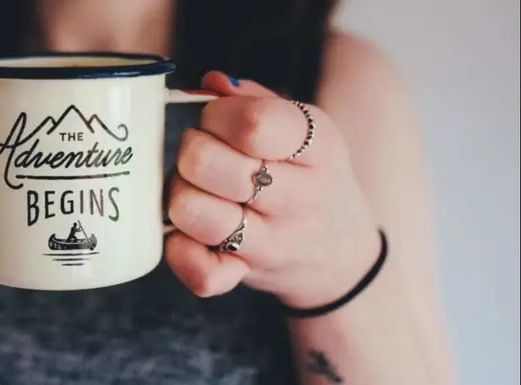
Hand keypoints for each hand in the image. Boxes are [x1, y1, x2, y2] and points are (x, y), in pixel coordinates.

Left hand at [165, 71, 381, 307]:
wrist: (341, 253)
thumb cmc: (308, 178)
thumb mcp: (302, 130)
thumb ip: (253, 100)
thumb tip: (209, 83)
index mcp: (316, 146)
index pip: (251, 124)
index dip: (215, 116)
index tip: (216, 122)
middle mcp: (299, 197)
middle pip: (207, 163)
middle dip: (190, 152)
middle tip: (202, 157)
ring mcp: (272, 242)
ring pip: (192, 211)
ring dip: (180, 195)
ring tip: (197, 191)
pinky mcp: (245, 275)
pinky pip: (200, 271)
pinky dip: (180, 251)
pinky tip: (189, 234)